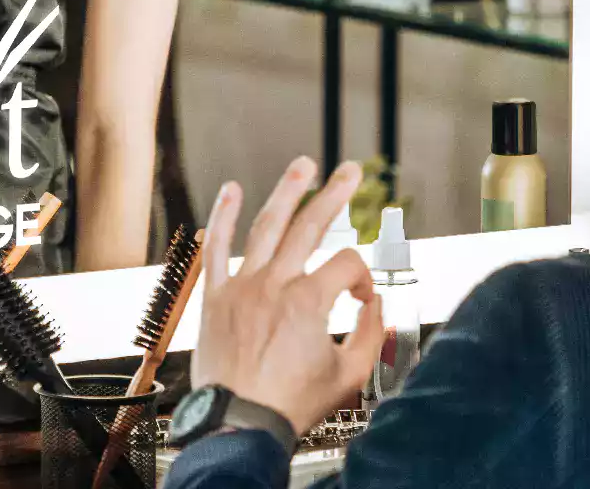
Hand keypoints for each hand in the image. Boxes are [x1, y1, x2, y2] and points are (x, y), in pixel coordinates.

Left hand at [190, 157, 381, 433]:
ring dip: (286, 192)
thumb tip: (374, 310)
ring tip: (303, 166)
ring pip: (266, 228)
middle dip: (334, 195)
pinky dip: (223, 217)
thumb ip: (369, 336)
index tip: (361, 299)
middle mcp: (273, 286)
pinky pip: (216, 249)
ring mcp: (241, 288)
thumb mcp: (349, 375)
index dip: (362, 278)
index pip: (347, 265)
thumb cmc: (288, 405)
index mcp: (308, 302)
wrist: (238, 423)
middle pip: (309, 226)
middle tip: (350, 173)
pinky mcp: (215, 298)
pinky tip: (231, 191)